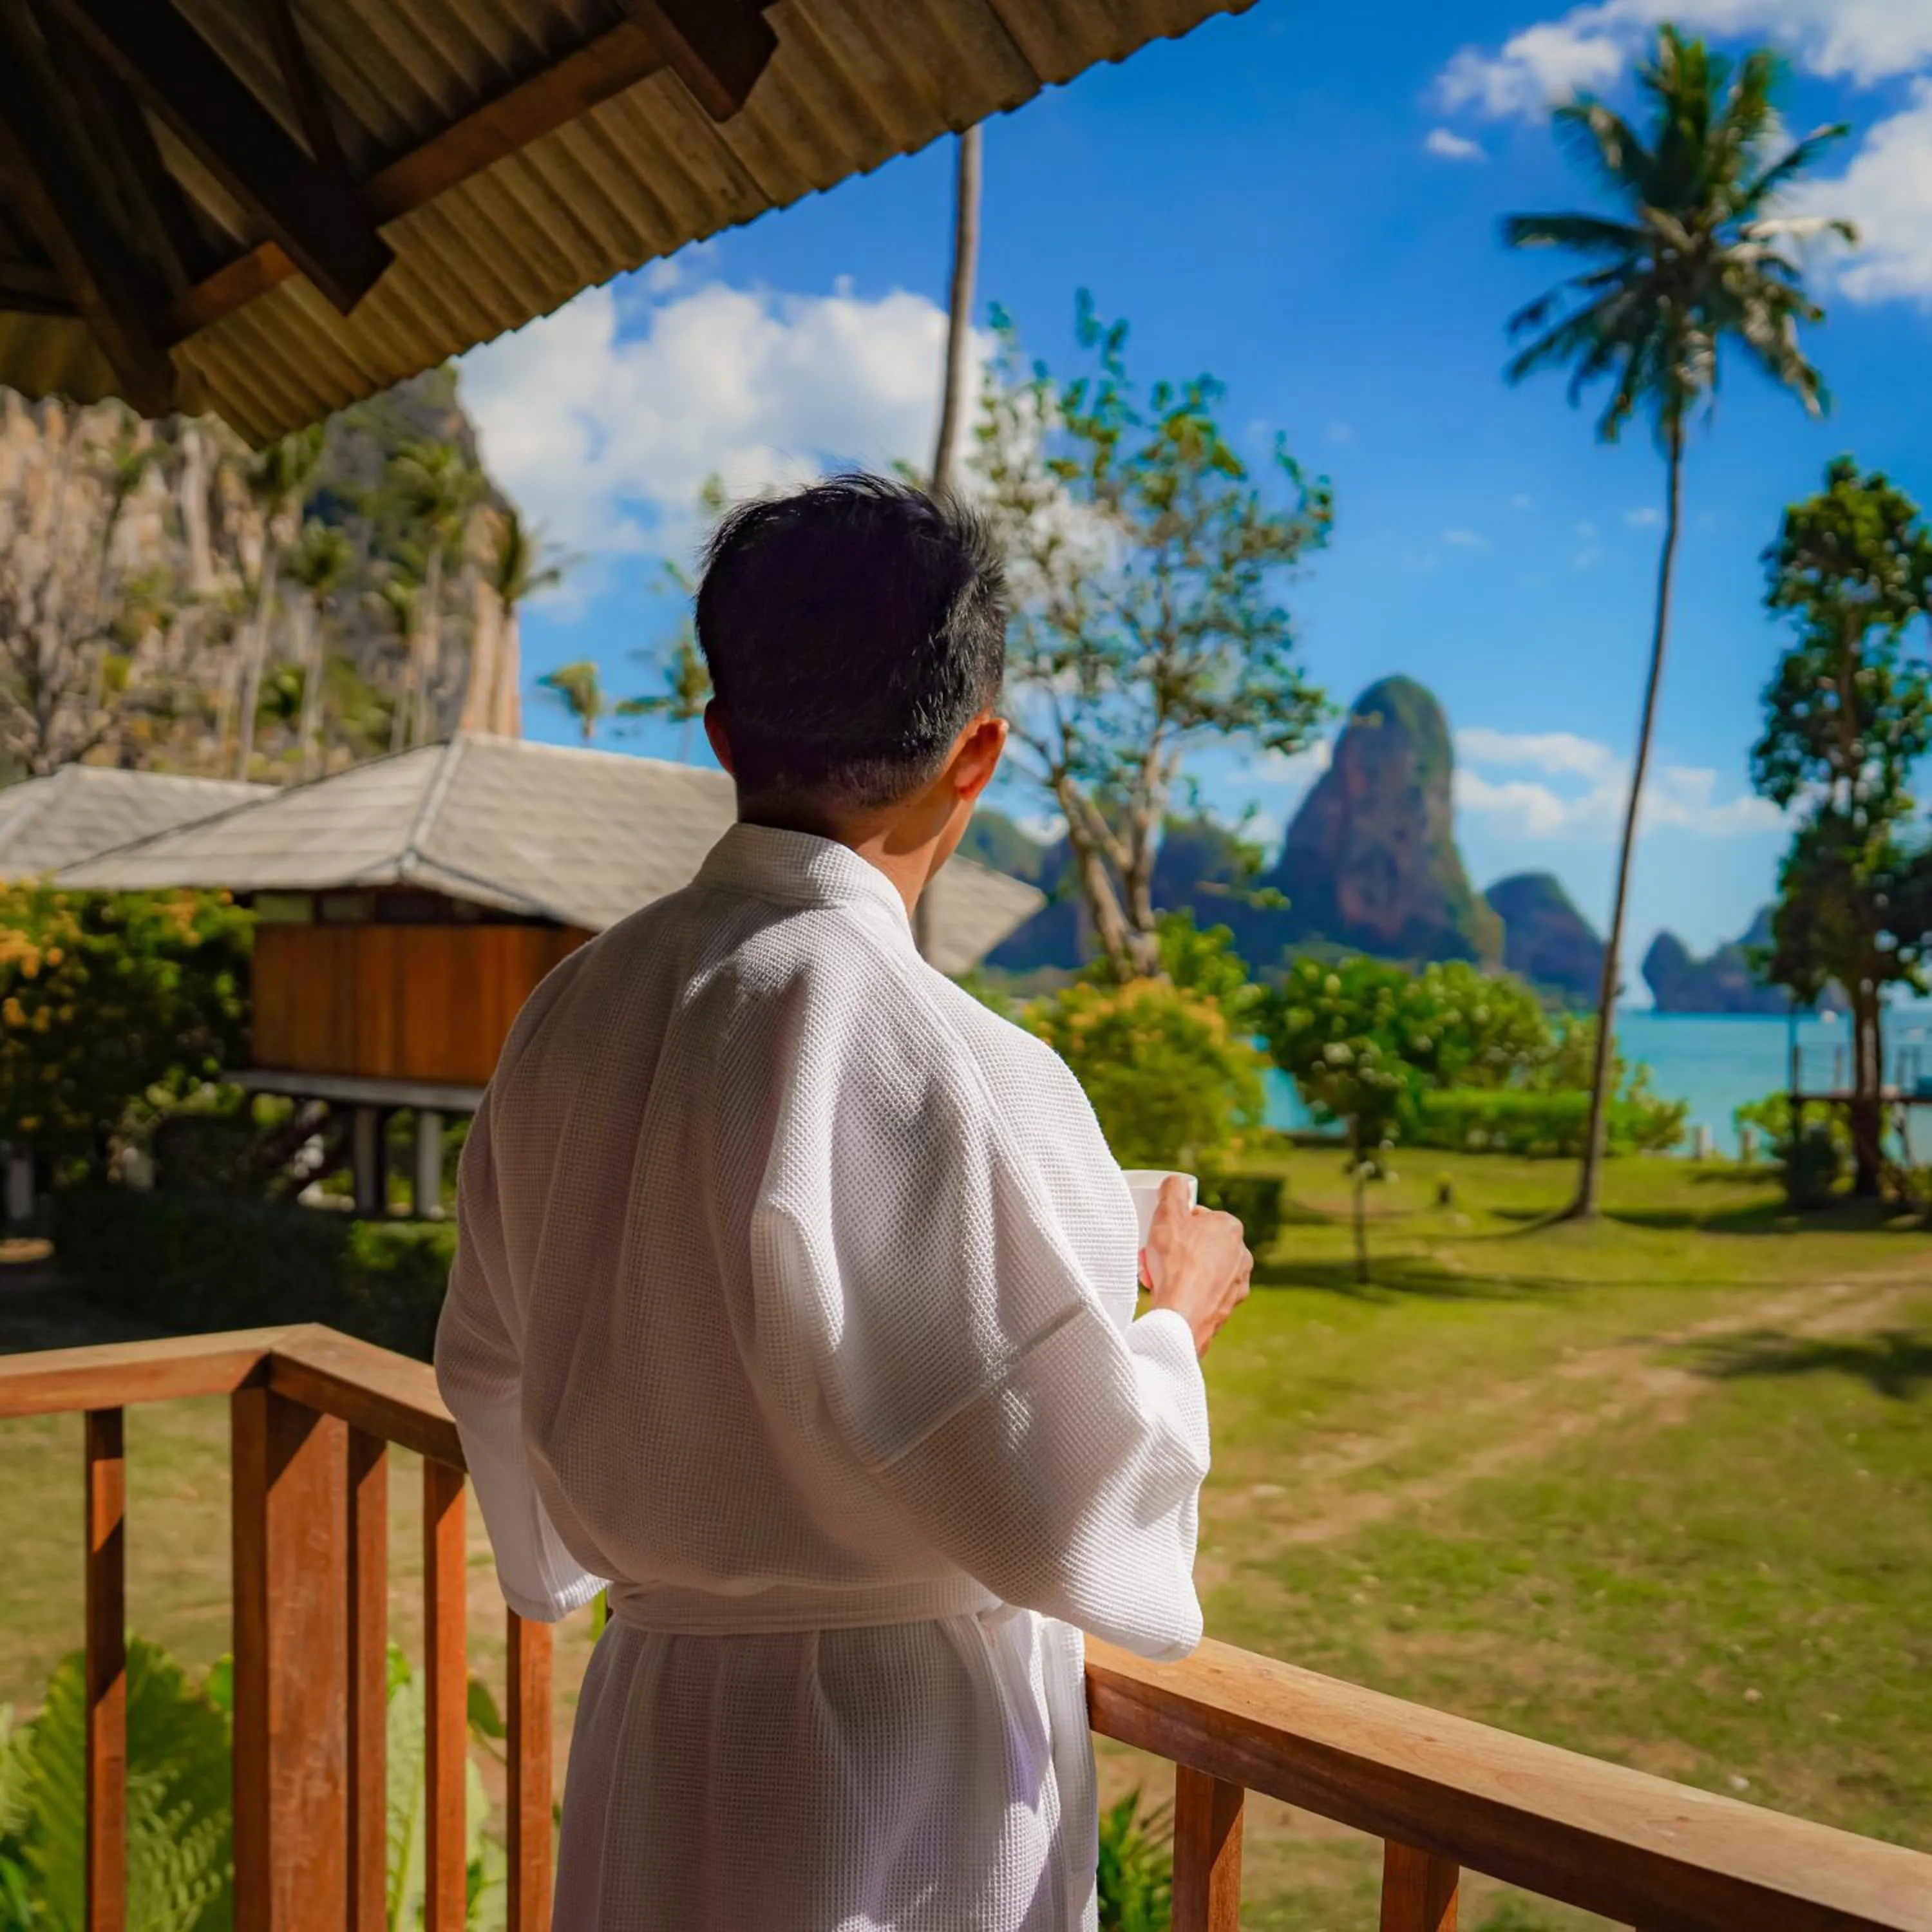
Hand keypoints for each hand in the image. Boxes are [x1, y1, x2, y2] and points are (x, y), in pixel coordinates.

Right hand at [1142, 1176, 1251, 1357]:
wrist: (1183, 1315)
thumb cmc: (1177, 1262)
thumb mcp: (1168, 1214)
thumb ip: (1173, 1190)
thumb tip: (1176, 1181)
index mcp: (1231, 1227)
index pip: (1198, 1217)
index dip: (1174, 1225)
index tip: (1160, 1235)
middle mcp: (1242, 1254)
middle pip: (1198, 1245)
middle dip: (1174, 1250)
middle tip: (1153, 1258)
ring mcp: (1238, 1283)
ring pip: (1201, 1270)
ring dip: (1178, 1271)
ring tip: (1156, 1278)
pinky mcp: (1229, 1307)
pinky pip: (1203, 1294)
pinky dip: (1187, 1292)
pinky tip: (1170, 1296)